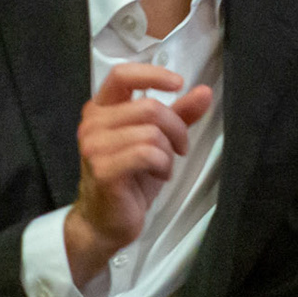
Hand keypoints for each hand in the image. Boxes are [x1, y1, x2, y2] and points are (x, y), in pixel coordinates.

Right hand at [64, 63, 212, 285]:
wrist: (104, 222)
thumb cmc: (129, 180)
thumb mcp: (157, 142)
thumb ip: (178, 115)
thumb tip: (204, 92)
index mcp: (101, 109)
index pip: (122, 75)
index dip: (152, 74)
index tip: (179, 83)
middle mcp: (92, 123)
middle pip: (149, 107)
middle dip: (176, 127)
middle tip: (180, 147)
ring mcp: (94, 146)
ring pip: (151, 132)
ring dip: (169, 151)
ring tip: (164, 166)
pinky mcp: (103, 169)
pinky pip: (147, 153)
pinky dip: (163, 164)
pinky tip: (159, 175)